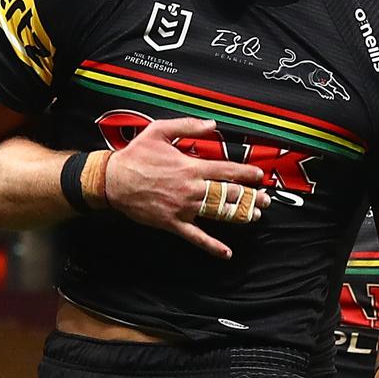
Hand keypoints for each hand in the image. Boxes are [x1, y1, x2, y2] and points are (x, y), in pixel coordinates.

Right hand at [105, 117, 270, 259]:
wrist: (113, 181)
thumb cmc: (135, 156)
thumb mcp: (159, 131)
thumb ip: (188, 126)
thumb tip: (212, 124)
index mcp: (190, 167)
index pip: (226, 170)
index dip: (245, 173)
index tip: (259, 175)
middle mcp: (191, 189)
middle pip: (228, 193)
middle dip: (250, 196)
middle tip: (265, 199)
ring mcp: (184, 208)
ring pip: (217, 213)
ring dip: (239, 216)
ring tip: (254, 216)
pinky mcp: (173, 223)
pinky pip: (196, 237)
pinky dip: (212, 246)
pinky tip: (226, 253)